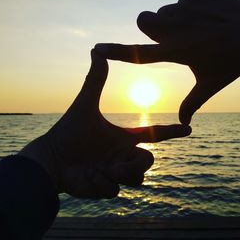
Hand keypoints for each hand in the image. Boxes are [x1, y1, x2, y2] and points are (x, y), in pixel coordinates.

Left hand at [19, 50, 190, 198]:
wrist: (50, 158)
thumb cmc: (68, 132)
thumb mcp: (85, 105)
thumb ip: (95, 80)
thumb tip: (96, 50)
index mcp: (124, 138)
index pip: (154, 134)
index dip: (171, 132)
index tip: (188, 128)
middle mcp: (123, 156)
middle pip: (148, 162)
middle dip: (137, 164)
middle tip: (116, 164)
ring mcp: (114, 174)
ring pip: (136, 180)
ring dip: (119, 175)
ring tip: (98, 170)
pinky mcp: (104, 187)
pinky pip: (114, 190)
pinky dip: (99, 184)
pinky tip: (84, 177)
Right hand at [95, 0, 239, 123]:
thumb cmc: (233, 62)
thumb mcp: (210, 85)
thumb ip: (192, 104)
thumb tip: (183, 124)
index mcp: (177, 51)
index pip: (139, 54)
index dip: (116, 52)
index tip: (98, 48)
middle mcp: (177, 28)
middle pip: (143, 19)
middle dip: (151, 26)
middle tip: (172, 35)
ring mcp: (187, 8)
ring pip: (165, 10)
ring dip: (174, 19)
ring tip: (199, 28)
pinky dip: (191, 8)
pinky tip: (210, 17)